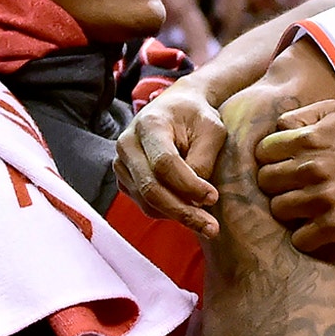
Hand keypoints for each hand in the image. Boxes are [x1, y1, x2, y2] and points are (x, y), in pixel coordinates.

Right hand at [113, 78, 221, 236]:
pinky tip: (190, 210)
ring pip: (147, 201)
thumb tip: (195, 198)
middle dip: (183, 211)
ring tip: (207, 223)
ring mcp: (121, 163)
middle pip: (151, 188)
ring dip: (178, 216)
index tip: (214, 197)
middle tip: (212, 228)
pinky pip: (145, 204)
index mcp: (149, 124)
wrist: (176, 107)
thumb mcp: (211, 130)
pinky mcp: (124, 180)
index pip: (164, 163)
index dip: (189, 185)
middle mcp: (127, 144)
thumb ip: (204, 160)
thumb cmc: (197, 117)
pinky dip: (169, 212)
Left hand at [256, 100, 334, 251]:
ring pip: (278, 209)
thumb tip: (277, 127)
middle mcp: (314, 167)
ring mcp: (324, 198)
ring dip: (289, 211)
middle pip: (266, 181)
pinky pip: (299, 238)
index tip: (284, 165)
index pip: (264, 151)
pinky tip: (316, 228)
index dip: (272, 158)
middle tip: (293, 187)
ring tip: (305, 207)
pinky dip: (305, 237)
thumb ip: (304, 114)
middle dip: (276, 185)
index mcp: (312, 139)